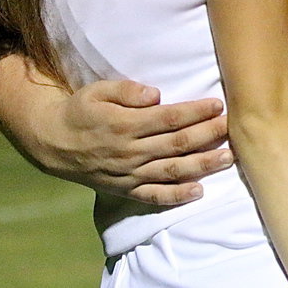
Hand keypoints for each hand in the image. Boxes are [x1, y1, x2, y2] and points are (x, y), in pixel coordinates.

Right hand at [43, 80, 232, 205]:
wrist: (53, 142)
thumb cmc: (81, 110)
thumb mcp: (97, 90)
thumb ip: (126, 90)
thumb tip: (155, 93)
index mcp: (125, 124)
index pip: (169, 118)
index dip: (195, 112)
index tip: (218, 104)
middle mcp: (129, 151)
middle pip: (177, 143)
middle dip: (209, 134)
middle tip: (234, 126)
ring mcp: (129, 174)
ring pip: (172, 171)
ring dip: (203, 165)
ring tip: (228, 158)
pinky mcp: (126, 189)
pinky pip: (154, 196)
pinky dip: (177, 196)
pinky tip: (199, 191)